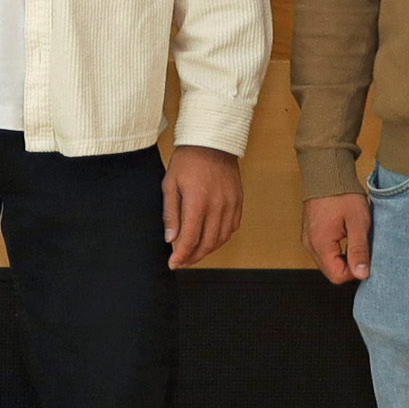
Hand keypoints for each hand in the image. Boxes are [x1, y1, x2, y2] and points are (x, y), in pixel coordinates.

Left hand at [163, 146, 243, 268]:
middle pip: (208, 244)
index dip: (181, 256)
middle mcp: (218, 206)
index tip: (174, 264)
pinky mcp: (239, 202)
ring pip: (221, 238)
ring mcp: (231, 205)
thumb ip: (170, 214)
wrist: (212, 143)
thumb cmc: (187, 161)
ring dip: (208, 250)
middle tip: (183, 262)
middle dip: (194, 257)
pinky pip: (232, 228)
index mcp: (198, 202)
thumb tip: (171, 238)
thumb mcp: (170, 184)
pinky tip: (210, 239)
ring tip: (194, 253)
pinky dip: (221, 238)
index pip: (190, 239)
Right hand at [304, 193, 371, 283]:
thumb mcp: (358, 222)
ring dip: (342, 258)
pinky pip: (323, 252)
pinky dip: (335, 250)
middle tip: (361, 247)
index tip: (365, 255)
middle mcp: (309, 244)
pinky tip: (345, 237)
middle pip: (331, 271)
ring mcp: (307, 239)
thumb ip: (359, 250)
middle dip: (349, 265)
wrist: (326, 173)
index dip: (355, 271)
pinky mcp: (309, 234)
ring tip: (353, 239)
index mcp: (320, 243)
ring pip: (327, 262)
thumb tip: (362, 275)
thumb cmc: (343, 195)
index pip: (337, 276)